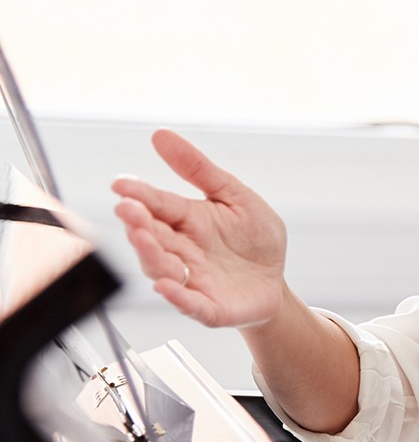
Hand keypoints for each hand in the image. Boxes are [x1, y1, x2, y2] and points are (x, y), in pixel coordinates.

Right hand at [110, 129, 287, 328]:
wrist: (275, 282)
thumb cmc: (254, 239)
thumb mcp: (235, 196)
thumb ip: (200, 169)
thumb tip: (161, 136)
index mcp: (188, 220)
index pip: (159, 205)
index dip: (140, 195)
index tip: (121, 184)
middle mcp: (182, 250)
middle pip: (154, 236)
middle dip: (139, 223)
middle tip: (129, 210)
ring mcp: (191, 279)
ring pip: (162, 268)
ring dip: (150, 254)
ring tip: (144, 238)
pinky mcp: (208, 306)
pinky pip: (188, 302)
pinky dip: (176, 295)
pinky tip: (166, 285)